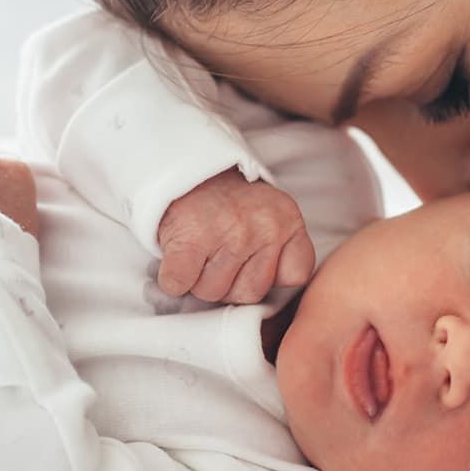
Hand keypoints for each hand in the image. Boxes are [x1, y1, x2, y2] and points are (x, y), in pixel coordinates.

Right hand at [156, 169, 313, 303]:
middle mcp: (264, 227)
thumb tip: (267, 301)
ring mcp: (229, 233)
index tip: (254, 258)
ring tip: (200, 249)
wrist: (187, 169)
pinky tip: (180, 257)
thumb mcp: (271, 214)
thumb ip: (280, 251)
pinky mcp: (190, 241)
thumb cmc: (228, 202)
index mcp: (288, 220)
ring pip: (213, 293)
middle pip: (249, 294)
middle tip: (218, 252)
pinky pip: (181, 284)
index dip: (271, 275)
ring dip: (200, 279)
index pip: (295, 276)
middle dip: (230, 282)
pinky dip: (174, 278)